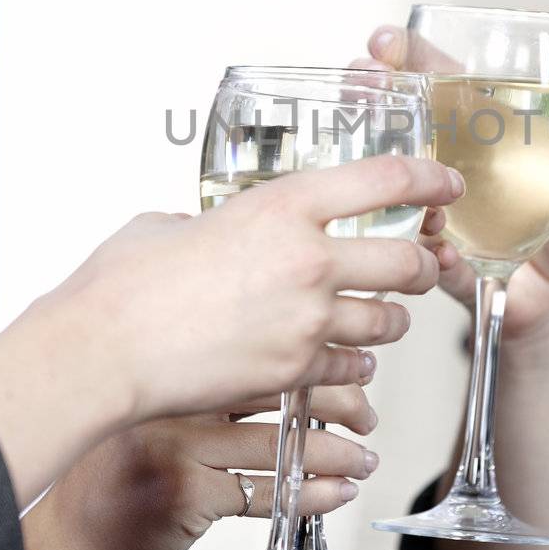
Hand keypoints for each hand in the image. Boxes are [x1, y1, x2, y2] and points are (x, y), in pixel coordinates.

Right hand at [23, 383, 380, 549]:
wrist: (68, 546)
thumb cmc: (113, 481)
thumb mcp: (152, 415)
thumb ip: (201, 386)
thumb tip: (288, 362)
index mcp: (171, 370)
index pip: (262, 350)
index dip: (318, 360)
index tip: (354, 367)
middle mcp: (172, 400)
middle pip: (277, 388)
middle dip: (337, 401)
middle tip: (368, 414)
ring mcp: (176, 446)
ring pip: (278, 443)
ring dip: (335, 453)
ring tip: (365, 457)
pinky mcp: (184, 494)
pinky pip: (264, 493)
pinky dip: (309, 495)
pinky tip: (336, 492)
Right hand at [48, 154, 463, 425]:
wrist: (104, 350)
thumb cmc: (124, 286)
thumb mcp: (173, 224)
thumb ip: (210, 222)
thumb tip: (210, 231)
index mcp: (282, 206)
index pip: (384, 179)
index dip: (427, 178)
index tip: (444, 184)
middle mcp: (309, 260)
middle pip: (409, 260)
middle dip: (423, 264)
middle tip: (418, 265)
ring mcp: (308, 320)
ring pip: (390, 321)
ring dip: (389, 319)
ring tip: (374, 316)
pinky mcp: (296, 371)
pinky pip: (352, 367)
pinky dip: (352, 365)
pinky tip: (337, 360)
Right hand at [357, 26, 548, 362]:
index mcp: (483, 137)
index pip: (440, 85)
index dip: (409, 58)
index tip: (385, 39)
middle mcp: (450, 169)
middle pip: (402, 123)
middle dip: (375, 95)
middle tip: (363, 75)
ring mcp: (441, 214)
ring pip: (396, 184)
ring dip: (385, 173)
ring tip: (394, 168)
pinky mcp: (446, 264)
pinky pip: (429, 255)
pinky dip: (434, 252)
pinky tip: (445, 248)